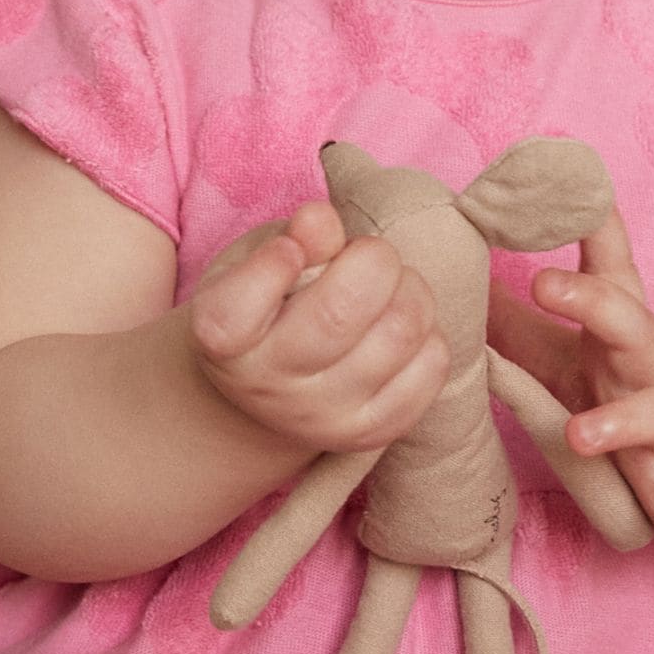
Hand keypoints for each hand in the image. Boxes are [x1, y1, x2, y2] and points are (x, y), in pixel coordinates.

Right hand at [186, 200, 450, 453]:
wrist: (272, 391)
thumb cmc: (266, 304)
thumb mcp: (257, 261)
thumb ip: (290, 237)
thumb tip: (321, 220)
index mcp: (222, 338)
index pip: (236, 309)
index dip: (274, 261)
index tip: (290, 249)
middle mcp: (268, 388)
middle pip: (339, 314)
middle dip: (373, 260)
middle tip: (370, 254)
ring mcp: (323, 418)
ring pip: (400, 335)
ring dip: (410, 290)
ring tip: (389, 286)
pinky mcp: (372, 433)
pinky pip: (431, 368)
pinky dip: (428, 332)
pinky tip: (398, 325)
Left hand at [488, 211, 653, 556]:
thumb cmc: (631, 393)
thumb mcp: (576, 355)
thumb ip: (519, 322)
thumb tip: (456, 277)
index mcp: (622, 339)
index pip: (610, 277)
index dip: (592, 235)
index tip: (574, 200)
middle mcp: (653, 372)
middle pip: (634, 328)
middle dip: (597, 304)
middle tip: (545, 284)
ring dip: (626, 421)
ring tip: (580, 435)